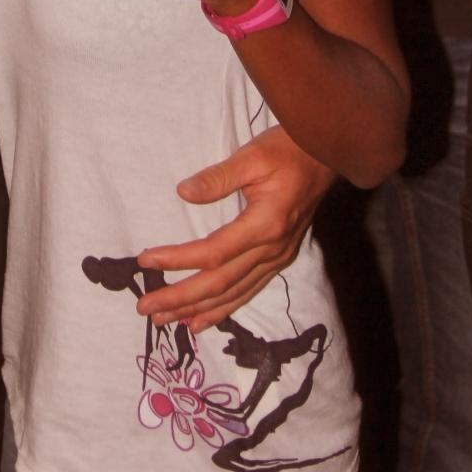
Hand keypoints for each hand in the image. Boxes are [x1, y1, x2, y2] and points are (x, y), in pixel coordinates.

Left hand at [134, 126, 334, 331]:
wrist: (326, 156)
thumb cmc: (287, 150)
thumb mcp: (251, 156)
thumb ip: (218, 177)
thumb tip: (183, 192)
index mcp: (265, 225)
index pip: (213, 252)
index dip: (178, 259)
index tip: (145, 260)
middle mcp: (272, 250)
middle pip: (220, 283)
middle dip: (181, 298)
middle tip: (146, 307)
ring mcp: (278, 258)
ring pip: (233, 293)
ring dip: (197, 310)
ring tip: (165, 320)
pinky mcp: (279, 259)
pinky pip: (248, 291)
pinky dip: (223, 309)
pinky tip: (201, 320)